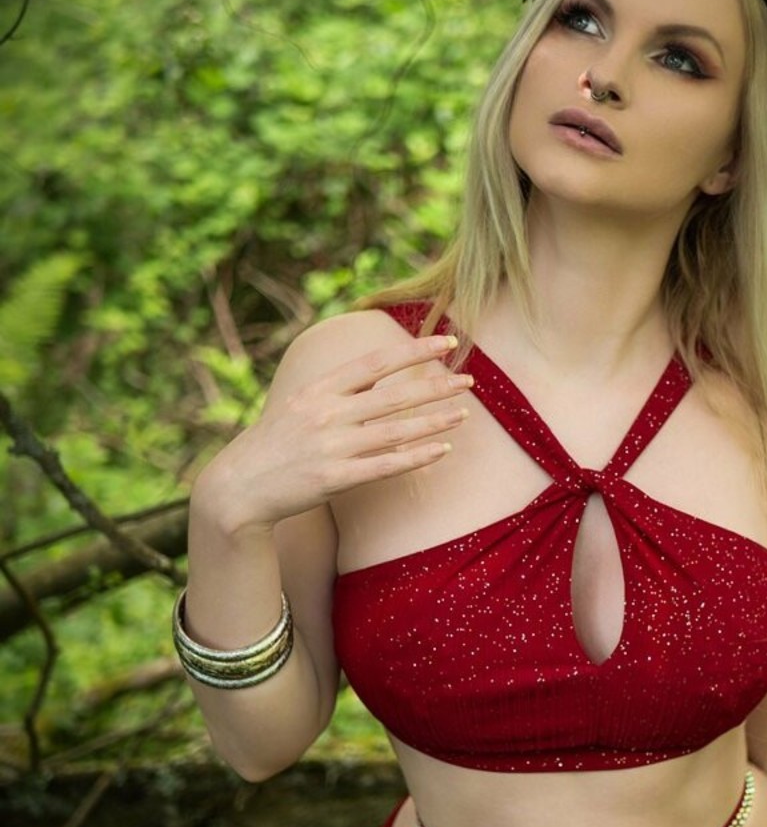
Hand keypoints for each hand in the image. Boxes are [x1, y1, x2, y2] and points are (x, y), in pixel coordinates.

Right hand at [197, 333, 471, 532]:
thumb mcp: (301, 406)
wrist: (237, 487)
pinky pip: (385, 466)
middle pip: (393, 395)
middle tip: (469, 381)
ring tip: (464, 414)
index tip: (448, 340)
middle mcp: (326, 413)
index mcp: (319, 389)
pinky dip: (416, 457)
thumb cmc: (275, 445)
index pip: (375, 362)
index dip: (414, 350)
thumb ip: (338, 392)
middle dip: (435, 386)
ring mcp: (330, 446)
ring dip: (434, 421)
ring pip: (395, 430)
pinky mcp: (333, 479)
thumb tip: (378, 376)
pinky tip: (442, 450)